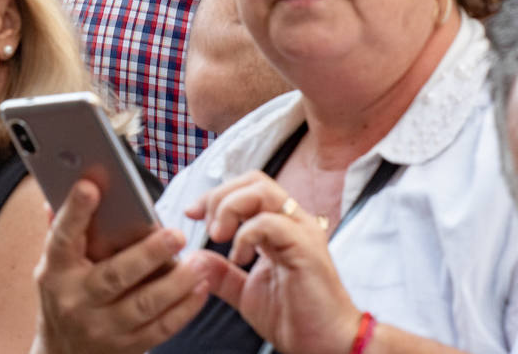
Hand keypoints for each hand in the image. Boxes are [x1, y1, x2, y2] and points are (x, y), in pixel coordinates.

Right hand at [33, 181, 209, 353]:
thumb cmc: (63, 294)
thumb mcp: (54, 263)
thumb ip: (63, 226)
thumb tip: (70, 182)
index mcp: (55, 270)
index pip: (62, 236)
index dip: (76, 211)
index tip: (91, 186)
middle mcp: (76, 299)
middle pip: (114, 275)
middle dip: (147, 254)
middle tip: (175, 234)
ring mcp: (102, 327)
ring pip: (144, 304)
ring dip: (176, 283)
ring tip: (200, 262)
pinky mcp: (127, 346)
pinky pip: (161, 328)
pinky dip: (184, 309)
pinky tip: (200, 288)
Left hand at [187, 172, 361, 353]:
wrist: (325, 345)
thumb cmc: (294, 318)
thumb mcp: (245, 292)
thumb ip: (221, 273)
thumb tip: (194, 257)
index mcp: (279, 227)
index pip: (246, 188)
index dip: (215, 195)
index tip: (192, 214)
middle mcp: (293, 223)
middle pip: (253, 181)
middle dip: (219, 196)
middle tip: (206, 226)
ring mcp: (302, 232)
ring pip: (262, 191)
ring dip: (231, 208)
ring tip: (220, 236)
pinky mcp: (306, 248)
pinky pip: (271, 222)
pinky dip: (246, 234)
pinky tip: (239, 258)